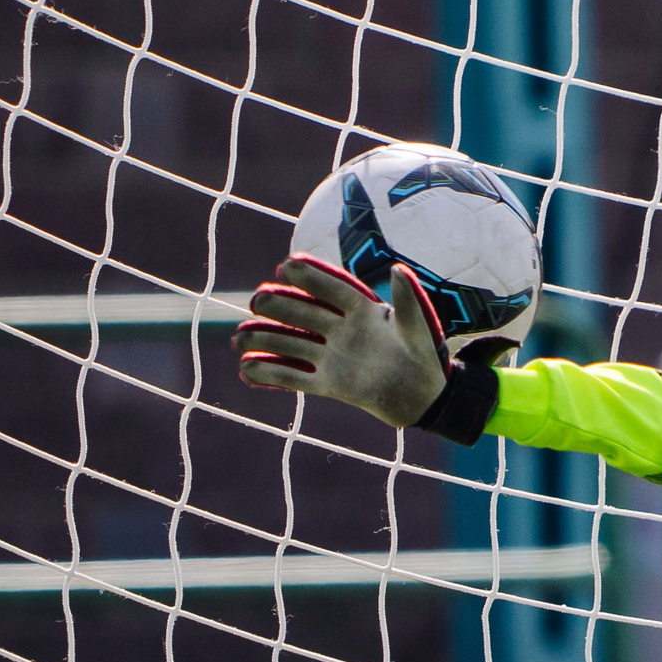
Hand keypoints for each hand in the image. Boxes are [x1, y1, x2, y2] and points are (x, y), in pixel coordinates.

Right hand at [234, 255, 448, 427]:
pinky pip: (295, 378)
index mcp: (363, 310)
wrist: (422, 396)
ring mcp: (332, 356)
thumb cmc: (423, 356)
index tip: (287, 265)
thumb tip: (399, 268)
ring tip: (238, 340)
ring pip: (293, 345)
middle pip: (305, 314)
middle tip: (259, 300)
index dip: (312, 277)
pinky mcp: (328, 384)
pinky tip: (247, 370)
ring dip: (265, 340)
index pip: (334, 289)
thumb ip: (409, 300)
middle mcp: (341, 330)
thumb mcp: (419, 328)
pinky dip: (272, 375)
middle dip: (280, 306)